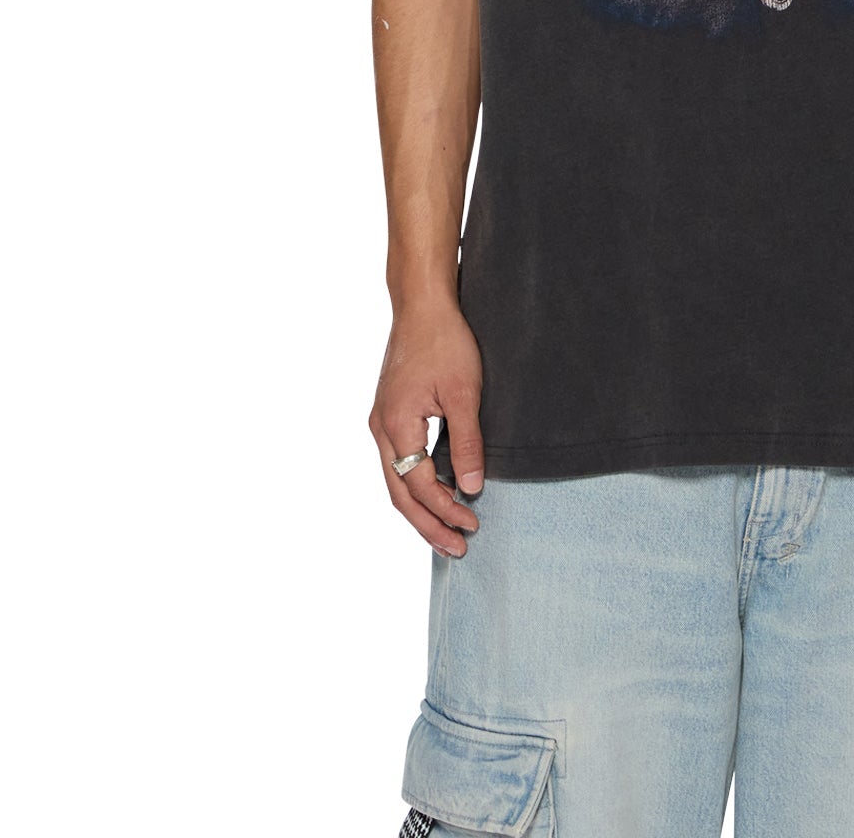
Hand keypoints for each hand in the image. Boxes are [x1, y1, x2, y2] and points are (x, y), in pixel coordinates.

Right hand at [369, 300, 486, 555]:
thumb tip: (470, 488)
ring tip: (446, 532)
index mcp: (396, 425)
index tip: (473, 525)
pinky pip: (397, 461)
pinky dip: (414, 485)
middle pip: (399, 493)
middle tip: (457, 548)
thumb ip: (467, 443)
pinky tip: (434, 494)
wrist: (422, 304)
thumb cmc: (445, 341)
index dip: (445, 510)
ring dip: (420, 508)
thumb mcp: (466, 392)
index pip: (419, 485)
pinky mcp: (388, 413)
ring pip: (395, 480)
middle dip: (428, 524)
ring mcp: (381, 421)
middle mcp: (380, 428)